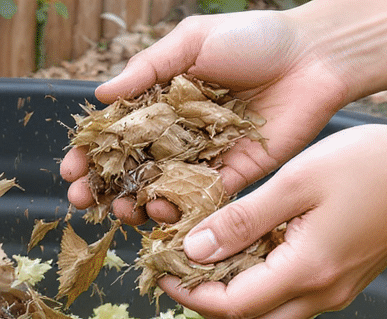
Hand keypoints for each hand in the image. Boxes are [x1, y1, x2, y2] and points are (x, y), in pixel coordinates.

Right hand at [59, 10, 352, 223]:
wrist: (314, 56)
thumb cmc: (254, 38)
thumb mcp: (192, 41)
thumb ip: (147, 69)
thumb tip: (101, 95)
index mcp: (162, 99)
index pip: (118, 132)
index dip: (92, 152)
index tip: (72, 170)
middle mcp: (179, 132)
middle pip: (132, 167)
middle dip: (105, 186)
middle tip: (83, 200)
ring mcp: (204, 156)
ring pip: (161, 188)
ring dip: (136, 203)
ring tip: (120, 211)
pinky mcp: (234, 174)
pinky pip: (201, 198)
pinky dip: (179, 210)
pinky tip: (159, 212)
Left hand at [161, 123, 386, 318]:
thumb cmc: (372, 164)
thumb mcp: (296, 181)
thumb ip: (243, 220)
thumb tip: (195, 250)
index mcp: (307, 272)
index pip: (232, 305)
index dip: (191, 292)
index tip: (163, 268)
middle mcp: (323, 295)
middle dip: (206, 308)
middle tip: (179, 274)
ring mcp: (338, 292)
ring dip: (232, 301)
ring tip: (205, 262)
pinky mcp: (345, 281)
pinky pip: (291, 300)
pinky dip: (260, 288)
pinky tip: (245, 252)